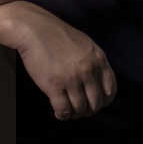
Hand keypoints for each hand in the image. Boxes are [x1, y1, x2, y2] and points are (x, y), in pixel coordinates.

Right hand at [12, 5, 116, 120]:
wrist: (32, 28)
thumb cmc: (55, 35)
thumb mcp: (84, 44)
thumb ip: (94, 62)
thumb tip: (99, 86)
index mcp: (98, 59)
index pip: (110, 91)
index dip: (103, 101)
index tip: (93, 103)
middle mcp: (88, 69)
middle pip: (96, 103)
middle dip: (88, 110)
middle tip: (79, 110)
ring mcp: (71, 78)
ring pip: (80, 109)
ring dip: (74, 113)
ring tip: (67, 110)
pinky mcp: (54, 85)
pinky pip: (63, 110)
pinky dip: (62, 115)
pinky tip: (58, 112)